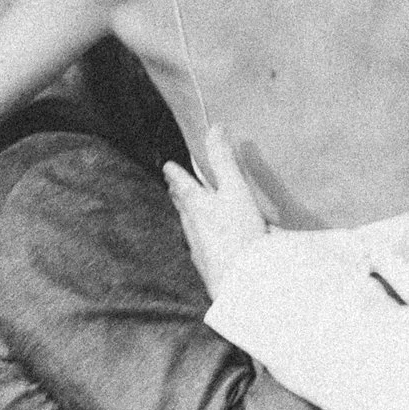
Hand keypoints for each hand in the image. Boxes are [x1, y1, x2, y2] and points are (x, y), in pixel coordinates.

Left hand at [163, 127, 269, 295]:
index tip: (167, 165)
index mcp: (196, 203)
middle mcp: (191, 225)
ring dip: (187, 215)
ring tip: (189, 210)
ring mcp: (197, 247)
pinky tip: (207, 243)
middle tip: (174, 185)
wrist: (240, 281)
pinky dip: (200, 237)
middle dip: (177, 192)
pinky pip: (199, 246)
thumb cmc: (239, 232)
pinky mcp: (206, 266)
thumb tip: (214, 127)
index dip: (174, 172)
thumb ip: (224, 160)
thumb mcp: (236, 190)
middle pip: (181, 205)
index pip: (181, 183)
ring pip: (188, 226)